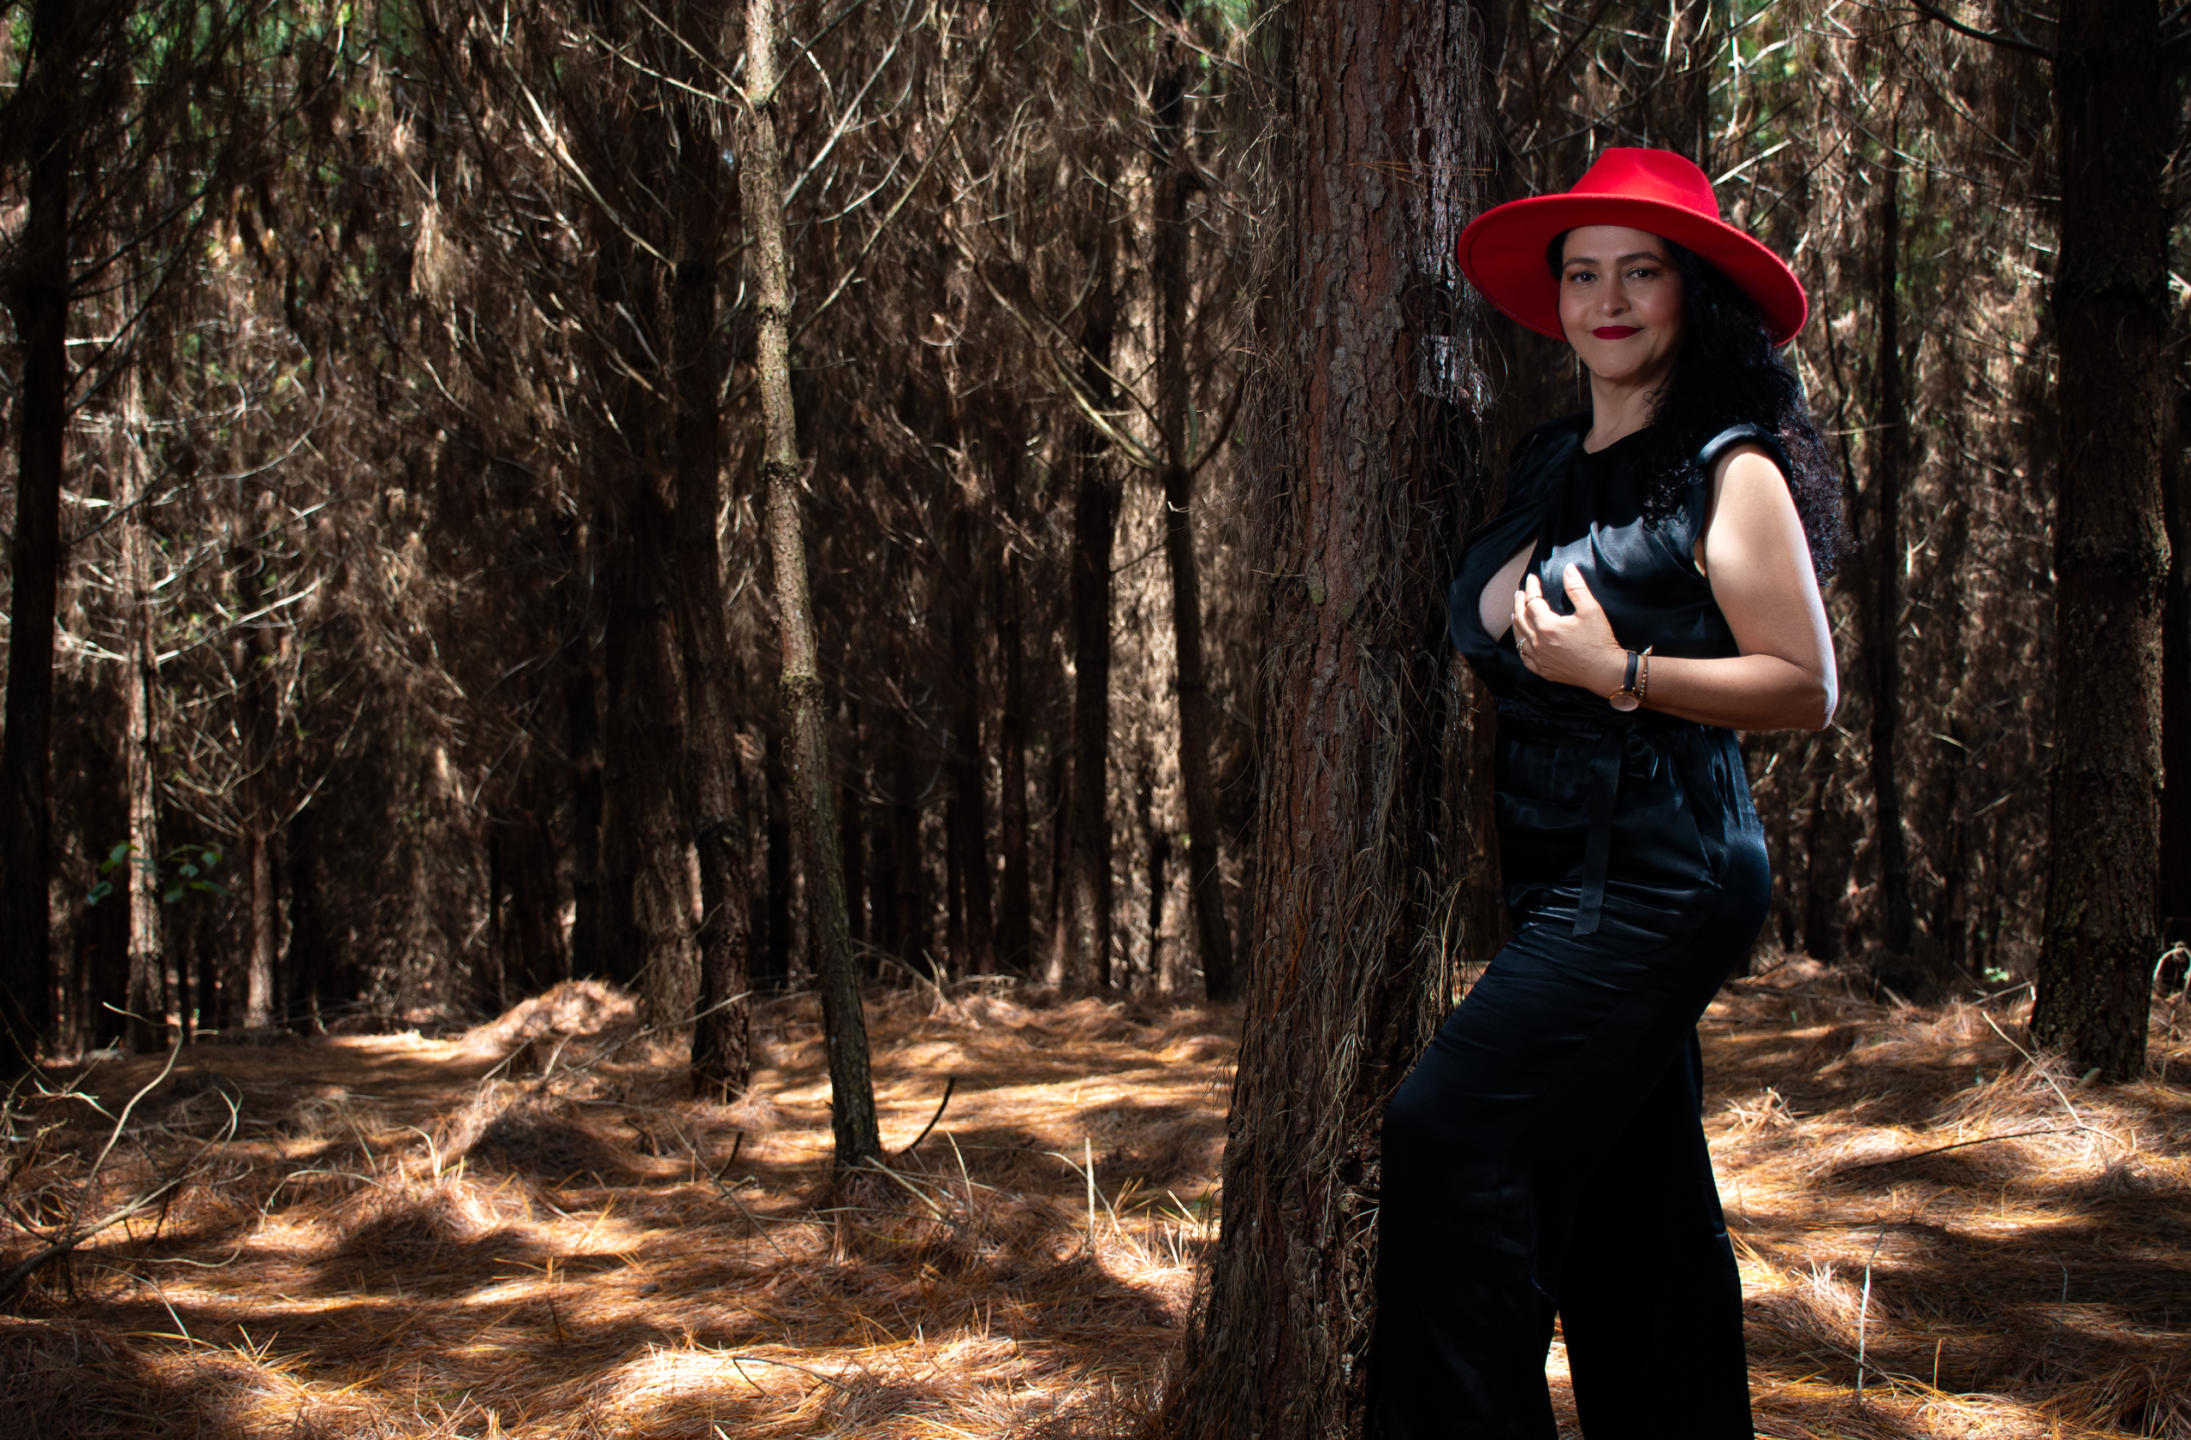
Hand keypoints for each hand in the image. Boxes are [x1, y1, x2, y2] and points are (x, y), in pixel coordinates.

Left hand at [1512, 564, 1628, 694]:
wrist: (1606, 672)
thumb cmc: (1600, 640)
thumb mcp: (1591, 610)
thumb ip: (1577, 588)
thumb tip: (1568, 568)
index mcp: (1548, 626)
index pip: (1532, 601)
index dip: (1531, 588)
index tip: (1532, 578)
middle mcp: (1538, 643)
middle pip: (1520, 618)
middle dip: (1519, 602)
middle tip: (1520, 592)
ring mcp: (1539, 658)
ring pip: (1520, 637)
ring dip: (1516, 623)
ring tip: (1515, 612)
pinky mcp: (1543, 670)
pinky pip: (1525, 657)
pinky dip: (1521, 646)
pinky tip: (1522, 641)